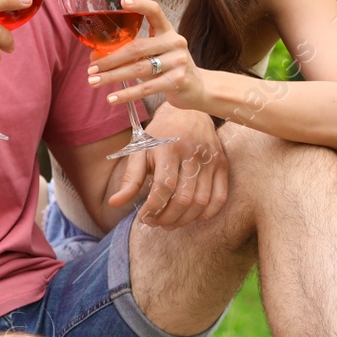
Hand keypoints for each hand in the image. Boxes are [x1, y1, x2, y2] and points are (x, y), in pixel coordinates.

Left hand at [88, 0, 210, 111]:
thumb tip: (98, 57)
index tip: (122, 2)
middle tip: (91, 67)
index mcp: (168, 31)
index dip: (140, 5)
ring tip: (94, 82)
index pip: (155, 12)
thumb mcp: (158, 53)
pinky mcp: (178, 81)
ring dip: (112, 76)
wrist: (199, 88)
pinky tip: (111, 98)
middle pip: (136, 48)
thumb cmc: (170, 67)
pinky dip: (126, 94)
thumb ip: (136, 51)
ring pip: (138, 69)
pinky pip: (146, 88)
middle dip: (110, 59)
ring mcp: (178, 62)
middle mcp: (174, 43)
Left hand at [107, 107, 228, 227]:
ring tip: (170, 222)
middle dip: (167, 218)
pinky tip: (193, 217)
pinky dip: (207, 213)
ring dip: (185, 220)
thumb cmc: (159, 136)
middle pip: (183, 198)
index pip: (164, 187)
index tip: (144, 218)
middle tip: (156, 223)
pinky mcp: (222, 165)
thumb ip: (130, 179)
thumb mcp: (140, 152)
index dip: (153, 208)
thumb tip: (114, 203)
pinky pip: (220, 197)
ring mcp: (210, 160)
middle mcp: (192, 153)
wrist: (188, 113)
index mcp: (168, 148)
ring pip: (201, 202)